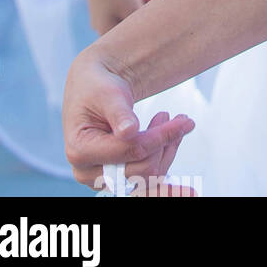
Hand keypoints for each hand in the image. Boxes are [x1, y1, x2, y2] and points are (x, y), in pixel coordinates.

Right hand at [63, 49, 194, 194]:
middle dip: (165, 142)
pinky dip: (164, 160)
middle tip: (179, 117)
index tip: (185, 120)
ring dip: (168, 150)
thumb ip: (119, 112)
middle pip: (142, 169)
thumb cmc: (99, 87)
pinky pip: (147, 178)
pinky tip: (179, 154)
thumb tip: (129, 131)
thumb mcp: (108, 93)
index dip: (161, 137)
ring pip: (148, 177)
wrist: (94, 90)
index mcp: (80, 151)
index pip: (131, 151)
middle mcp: (88, 172)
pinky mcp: (117, 177)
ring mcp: (103, 178)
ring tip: (178, 122)